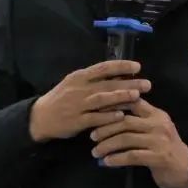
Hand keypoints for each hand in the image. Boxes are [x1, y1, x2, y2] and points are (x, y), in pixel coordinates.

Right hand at [29, 60, 150, 142]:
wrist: (41, 117)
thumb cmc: (62, 98)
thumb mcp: (74, 83)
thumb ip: (94, 80)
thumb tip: (119, 75)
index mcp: (80, 77)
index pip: (103, 68)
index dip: (121, 66)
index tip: (137, 66)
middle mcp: (79, 89)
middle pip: (107, 84)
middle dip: (128, 83)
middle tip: (147, 84)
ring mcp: (78, 105)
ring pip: (102, 99)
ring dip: (120, 97)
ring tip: (137, 96)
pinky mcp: (77, 121)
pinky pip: (95, 118)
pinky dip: (108, 117)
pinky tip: (121, 116)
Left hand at [90, 99, 187, 187]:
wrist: (186, 170)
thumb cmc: (165, 148)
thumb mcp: (156, 129)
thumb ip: (140, 119)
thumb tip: (111, 112)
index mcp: (156, 114)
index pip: (132, 102)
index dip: (112, 105)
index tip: (96, 111)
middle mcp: (158, 124)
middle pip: (125, 121)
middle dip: (105, 128)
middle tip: (92, 136)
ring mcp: (159, 140)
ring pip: (126, 138)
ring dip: (107, 145)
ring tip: (95, 152)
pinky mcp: (158, 157)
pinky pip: (131, 156)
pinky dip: (116, 158)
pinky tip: (106, 162)